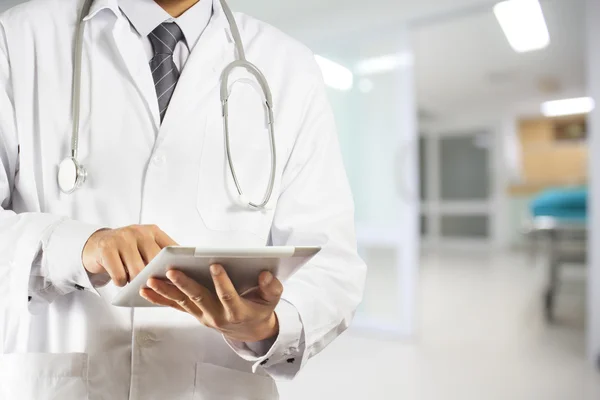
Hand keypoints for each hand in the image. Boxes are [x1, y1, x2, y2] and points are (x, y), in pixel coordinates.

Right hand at [82, 225, 177, 286]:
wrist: (95, 245)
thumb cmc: (127, 251)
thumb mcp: (145, 248)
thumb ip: (161, 257)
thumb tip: (179, 276)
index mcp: (154, 231)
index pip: (172, 250)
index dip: (176, 266)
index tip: (177, 279)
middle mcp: (139, 231)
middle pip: (155, 263)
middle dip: (154, 278)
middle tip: (150, 284)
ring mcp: (122, 238)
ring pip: (137, 271)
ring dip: (135, 282)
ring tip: (132, 279)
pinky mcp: (106, 248)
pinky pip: (120, 276)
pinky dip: (121, 282)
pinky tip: (120, 278)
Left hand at [140, 265, 282, 342]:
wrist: (250, 331)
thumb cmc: (260, 309)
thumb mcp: (272, 300)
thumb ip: (272, 287)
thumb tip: (265, 275)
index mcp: (237, 311)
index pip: (228, 296)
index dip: (222, 281)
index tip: (215, 265)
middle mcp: (217, 316)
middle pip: (199, 298)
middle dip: (185, 284)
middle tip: (173, 271)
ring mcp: (203, 316)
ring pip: (183, 302)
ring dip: (166, 291)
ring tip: (152, 280)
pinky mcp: (195, 314)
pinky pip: (175, 307)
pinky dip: (160, 299)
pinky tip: (146, 290)